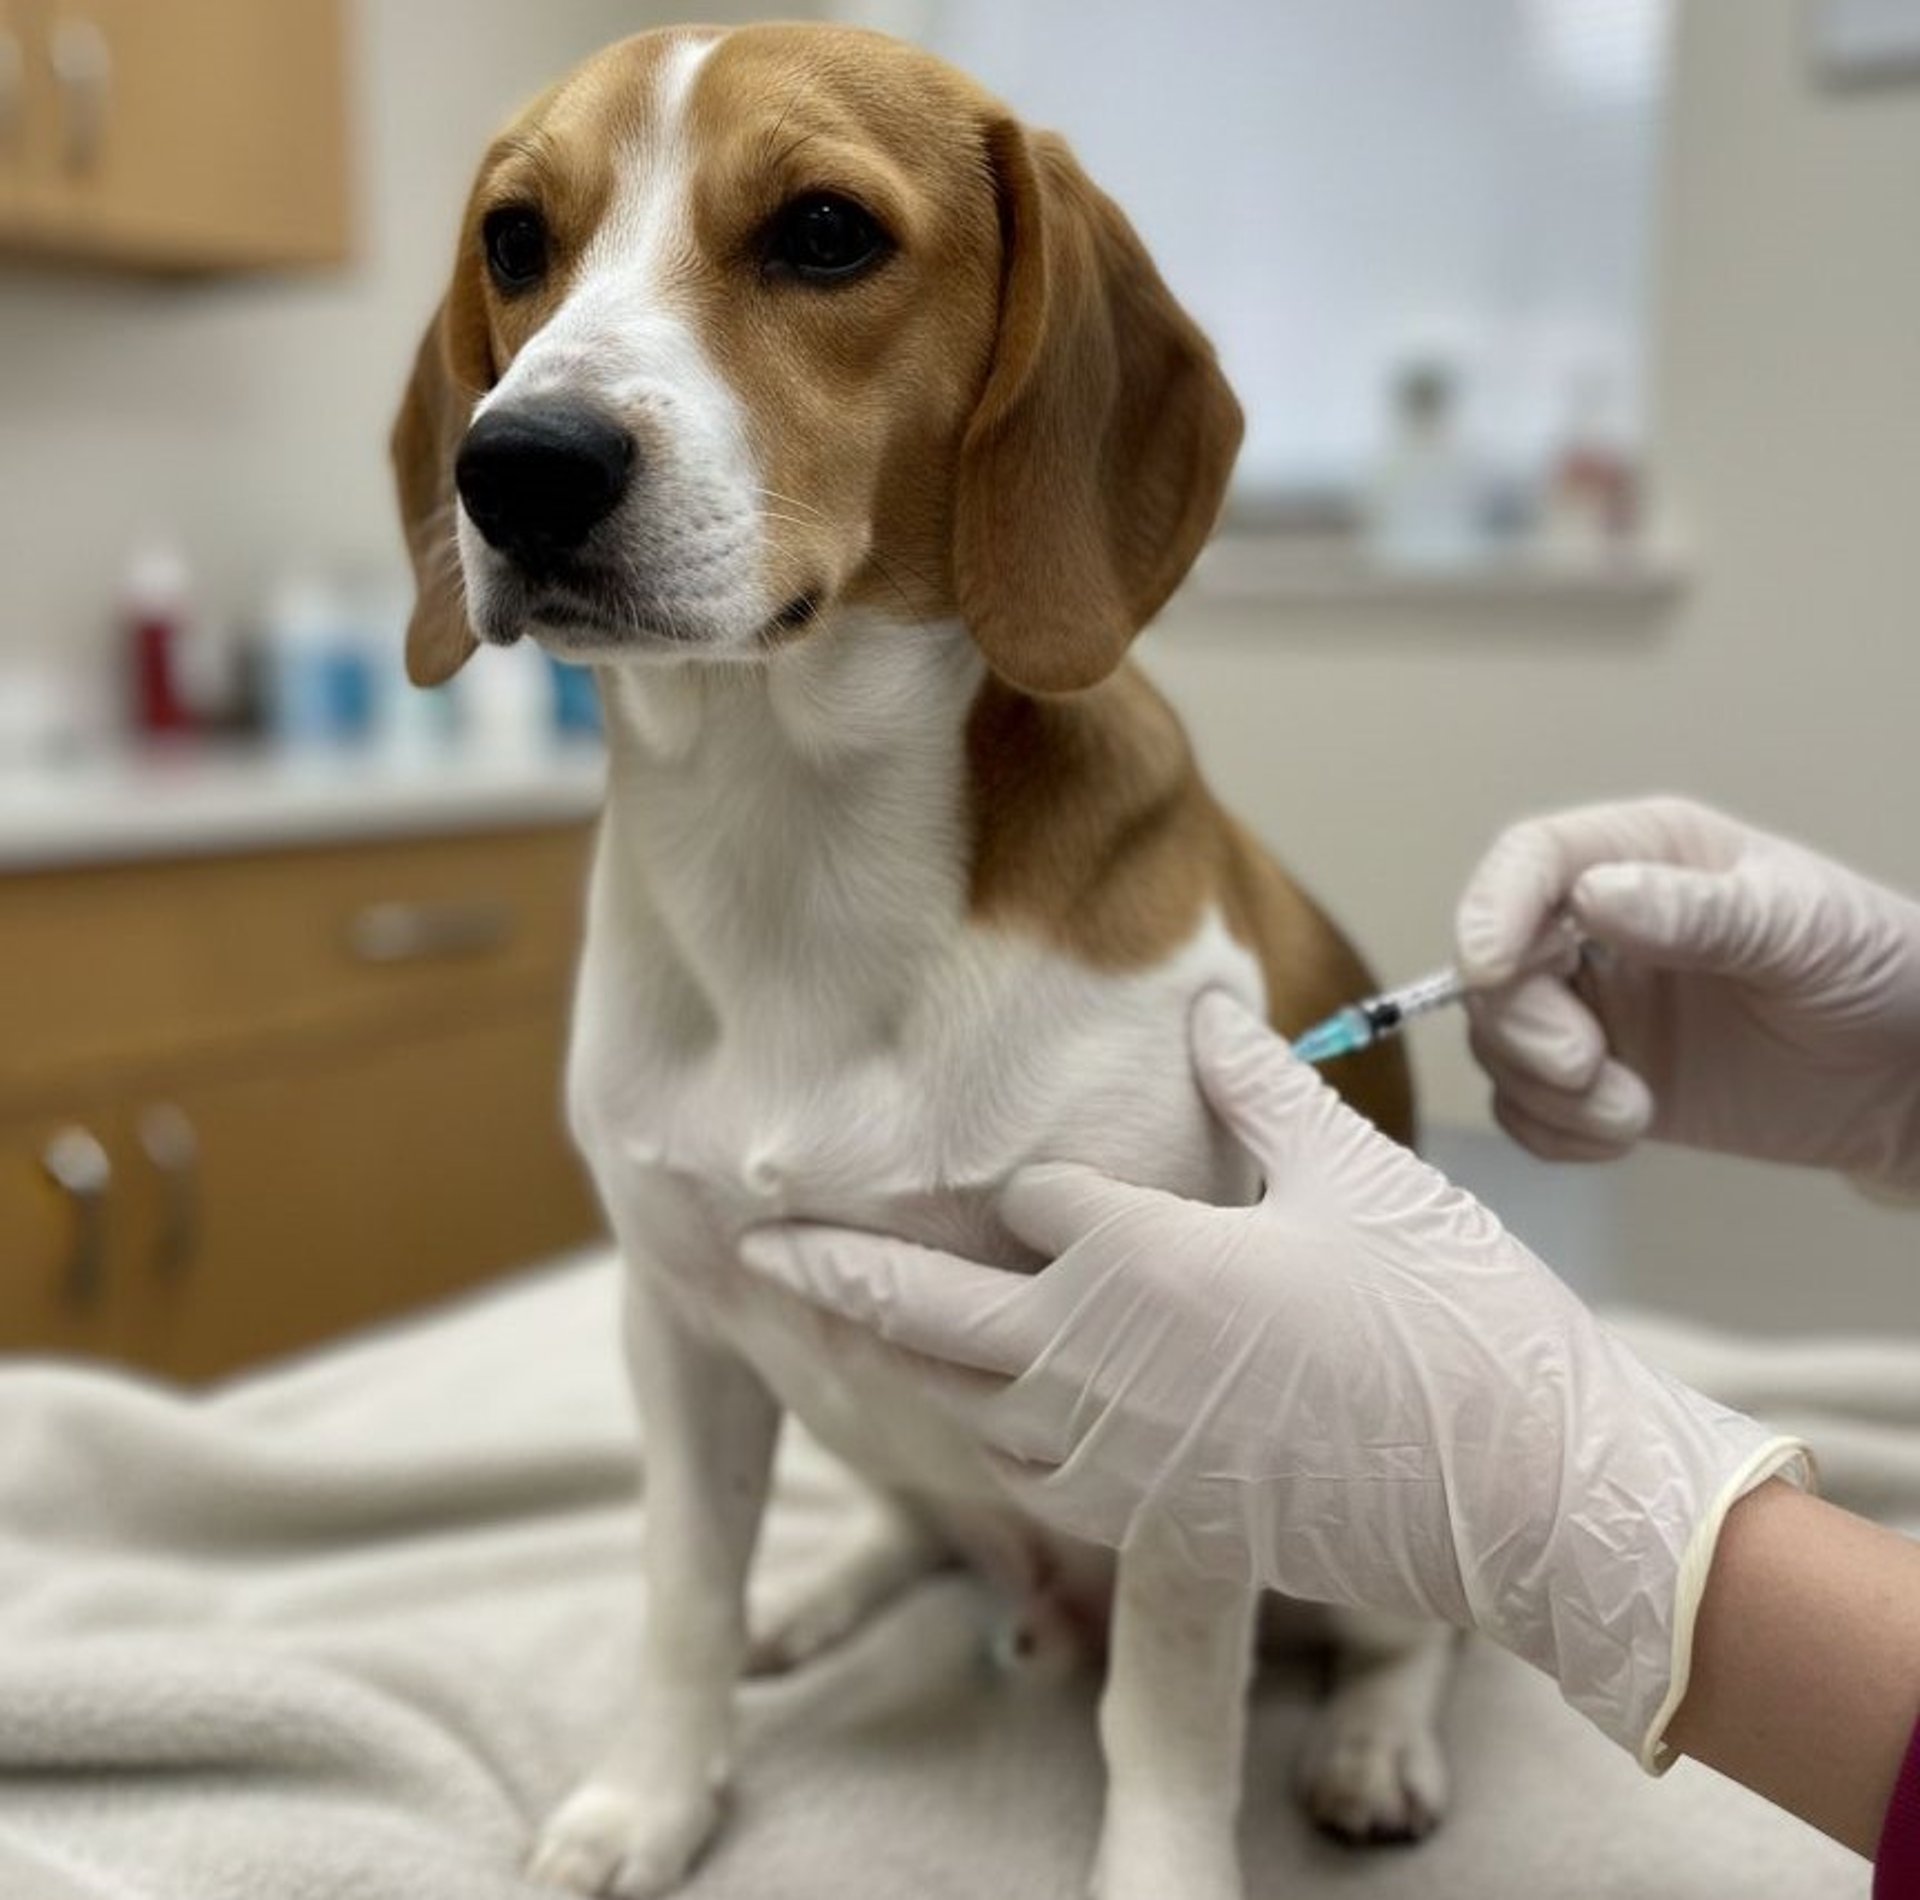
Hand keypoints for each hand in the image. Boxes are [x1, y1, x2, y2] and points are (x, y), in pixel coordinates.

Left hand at [742, 994, 1805, 1762]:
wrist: (1530, 1498)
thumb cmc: (1455, 1320)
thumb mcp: (1353, 1174)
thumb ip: (1256, 1086)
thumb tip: (1204, 1004)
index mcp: (1133, 1255)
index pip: (1021, 1192)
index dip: (1013, 1163)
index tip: (956, 1134)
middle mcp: (1090, 1360)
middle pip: (918, 1310)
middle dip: (826, 1276)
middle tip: (748, 1248)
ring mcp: (1107, 1456)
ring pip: (949, 1406)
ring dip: (881, 1362)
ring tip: (825, 1329)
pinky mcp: (1145, 1523)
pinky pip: (1019, 1475)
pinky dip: (968, 1437)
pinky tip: (959, 1417)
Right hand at [1456, 796, 1919, 1185]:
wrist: (1915, 1081)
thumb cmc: (1879, 971)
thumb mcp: (1802, 928)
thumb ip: (1700, 913)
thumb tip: (1594, 898)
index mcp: (1643, 857)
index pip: (1532, 862)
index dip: (1492, 908)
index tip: (1490, 967)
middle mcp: (1599, 927)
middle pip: (1495, 962)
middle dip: (1521, 1023)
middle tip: (1586, 1066)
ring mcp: (1595, 1007)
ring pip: (1498, 1041)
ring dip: (1547, 1090)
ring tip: (1633, 1112)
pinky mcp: (1599, 1080)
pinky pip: (1524, 1108)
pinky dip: (1553, 1132)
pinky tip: (1622, 1134)